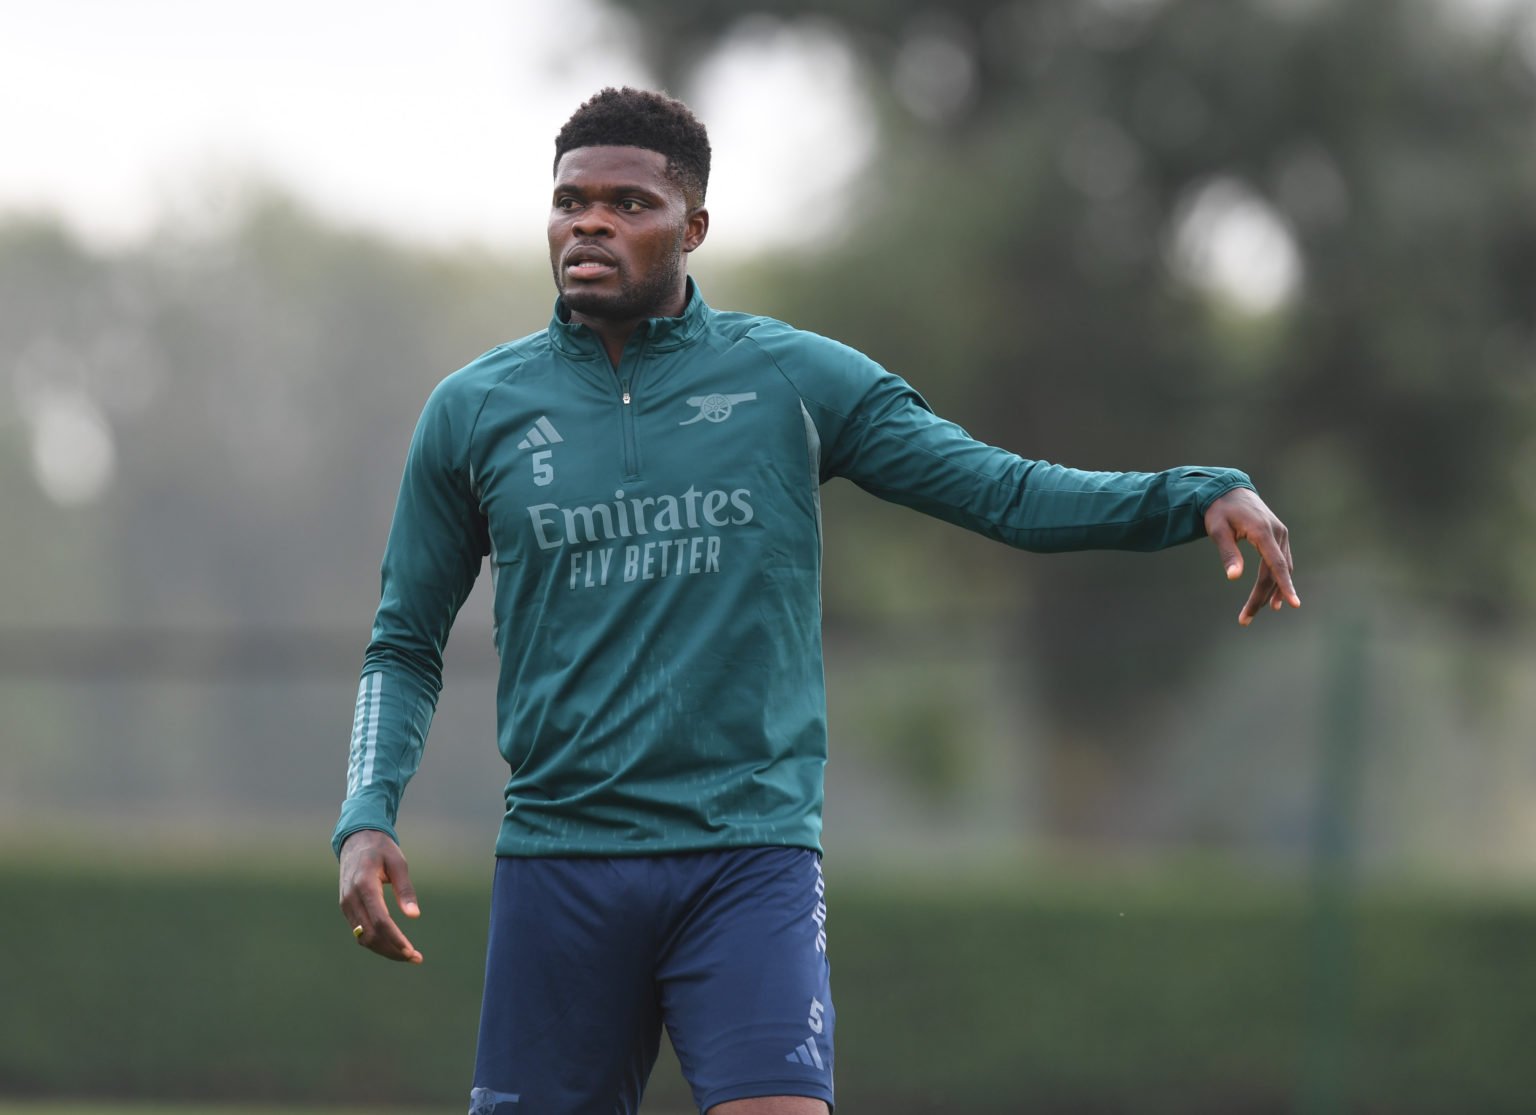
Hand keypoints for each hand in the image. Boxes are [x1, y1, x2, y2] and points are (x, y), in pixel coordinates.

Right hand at [338, 829, 423, 963]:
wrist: (356, 840)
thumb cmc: (381, 849)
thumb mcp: (398, 863)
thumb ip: (405, 890)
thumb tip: (414, 916)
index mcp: (364, 885)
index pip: (380, 920)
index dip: (395, 939)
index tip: (411, 951)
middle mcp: (351, 899)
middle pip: (370, 935)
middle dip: (393, 950)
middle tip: (416, 958)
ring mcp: (346, 905)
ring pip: (363, 938)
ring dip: (385, 950)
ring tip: (408, 955)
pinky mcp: (346, 908)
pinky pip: (359, 931)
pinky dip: (376, 942)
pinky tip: (393, 945)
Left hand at [1203, 487, 1298, 626]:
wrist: (1229, 489)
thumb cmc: (1219, 510)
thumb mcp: (1217, 530)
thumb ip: (1227, 553)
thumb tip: (1233, 577)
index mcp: (1263, 532)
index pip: (1276, 564)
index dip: (1284, 586)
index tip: (1293, 604)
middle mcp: (1277, 534)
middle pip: (1274, 573)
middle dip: (1261, 597)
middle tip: (1244, 619)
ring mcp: (1280, 535)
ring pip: (1279, 570)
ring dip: (1270, 592)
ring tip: (1253, 613)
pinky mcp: (1278, 537)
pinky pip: (1280, 562)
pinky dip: (1276, 580)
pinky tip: (1273, 598)